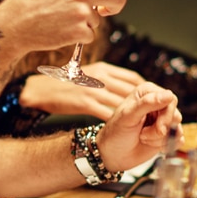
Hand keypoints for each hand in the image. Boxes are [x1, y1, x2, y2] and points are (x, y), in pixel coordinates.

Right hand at [0, 0, 154, 57]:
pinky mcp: (78, 33)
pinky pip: (89, 35)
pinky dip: (79, 36)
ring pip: (100, 20)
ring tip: (65, 20)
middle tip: (107, 9)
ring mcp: (81, 14)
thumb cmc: (26, 0)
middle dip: (116, 5)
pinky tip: (61, 31)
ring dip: (90, 22)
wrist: (13, 26)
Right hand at [19, 64, 144, 119]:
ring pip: (123, 102)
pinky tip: (125, 128)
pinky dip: (119, 121)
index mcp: (104, 68)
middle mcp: (101, 77)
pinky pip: (108, 113)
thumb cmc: (64, 83)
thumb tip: (122, 88)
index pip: (133, 78)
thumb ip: (105, 79)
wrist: (41, 89)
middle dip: (145, 103)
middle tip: (155, 114)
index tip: (153, 99)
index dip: (146, 90)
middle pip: (132, 90)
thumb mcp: (88, 74)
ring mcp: (93, 89)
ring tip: (144, 123)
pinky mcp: (85, 103)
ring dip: (135, 113)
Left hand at [96, 82, 180, 170]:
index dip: (165, 114)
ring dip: (159, 139)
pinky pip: (179, 139)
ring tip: (143, 138)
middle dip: (160, 129)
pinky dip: (166, 145)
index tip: (155, 126)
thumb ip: (147, 103)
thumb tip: (168, 95)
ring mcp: (163, 120)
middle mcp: (158, 104)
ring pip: (177, 129)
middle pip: (176, 115)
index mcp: (148, 93)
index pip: (170, 99)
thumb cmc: (115, 133)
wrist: (112, 155)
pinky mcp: (167, 135)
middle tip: (143, 135)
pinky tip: (152, 144)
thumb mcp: (128, 116)